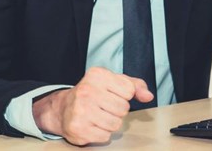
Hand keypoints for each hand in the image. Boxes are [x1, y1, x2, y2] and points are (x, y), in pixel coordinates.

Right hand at [32, 67, 153, 145]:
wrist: (63, 108)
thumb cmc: (93, 93)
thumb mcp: (114, 82)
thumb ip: (135, 86)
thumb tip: (148, 96)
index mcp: (97, 75)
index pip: (129, 90)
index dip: (124, 95)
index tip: (111, 94)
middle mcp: (87, 90)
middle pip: (123, 109)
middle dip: (117, 111)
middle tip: (104, 107)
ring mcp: (81, 110)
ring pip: (116, 124)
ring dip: (110, 123)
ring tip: (98, 116)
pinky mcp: (78, 128)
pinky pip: (105, 136)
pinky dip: (102, 133)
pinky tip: (92, 125)